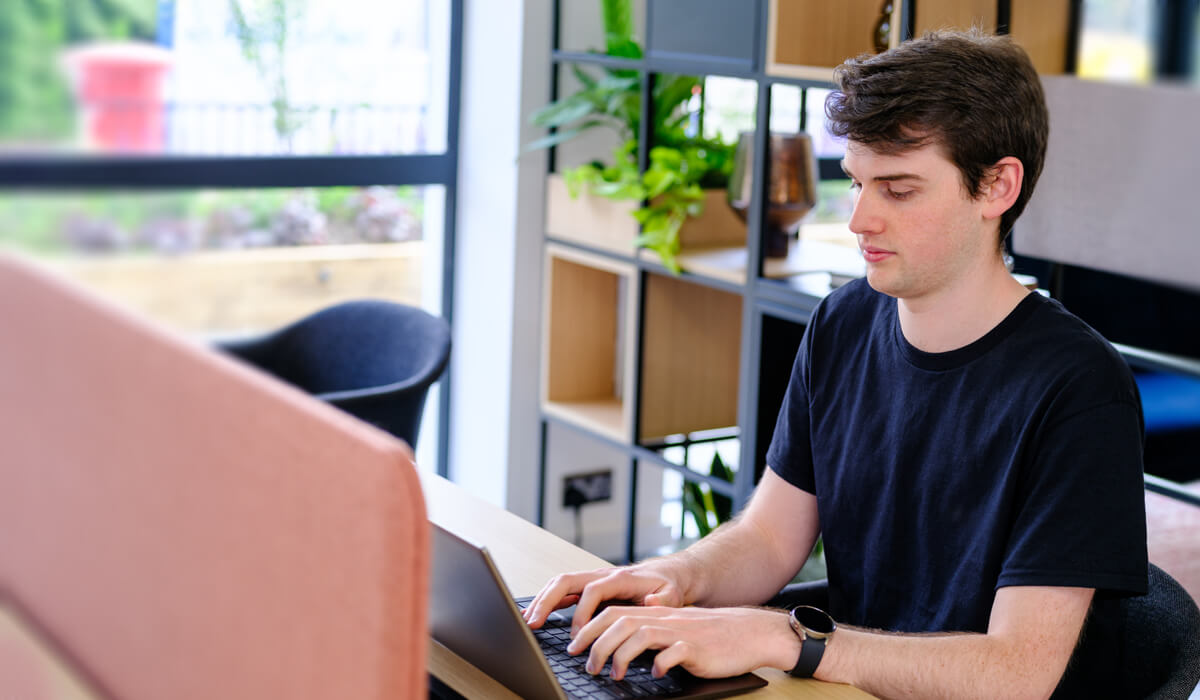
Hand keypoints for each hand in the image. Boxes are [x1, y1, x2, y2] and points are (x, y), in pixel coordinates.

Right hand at [522, 562, 687, 632]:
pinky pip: (564, 590)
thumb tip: (650, 602)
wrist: (669, 574)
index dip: (581, 612)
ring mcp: (594, 579)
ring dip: (542, 600)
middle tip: (533, 622)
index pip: (591, 590)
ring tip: (528, 620)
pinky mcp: (590, 587)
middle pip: (567, 580)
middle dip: (547, 601)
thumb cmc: (669, 585)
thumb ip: (663, 600)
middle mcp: (602, 575)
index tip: (576, 635)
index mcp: (619, 577)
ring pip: (560, 584)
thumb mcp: (672, 593)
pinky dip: (547, 600)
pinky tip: (535, 613)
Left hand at [567, 605, 798, 680]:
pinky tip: (655, 674)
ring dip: (620, 655)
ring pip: (641, 634)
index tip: (573, 647)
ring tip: (613, 675)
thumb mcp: (674, 631)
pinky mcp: (697, 647)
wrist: (749, 634)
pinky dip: (660, 664)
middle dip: (596, 642)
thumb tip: (617, 652)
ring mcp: (680, 632)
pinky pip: (673, 653)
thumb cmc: (710, 637)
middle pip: (620, 621)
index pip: (613, 613)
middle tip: (586, 664)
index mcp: (655, 614)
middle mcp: (664, 619)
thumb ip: (649, 635)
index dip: (589, 628)